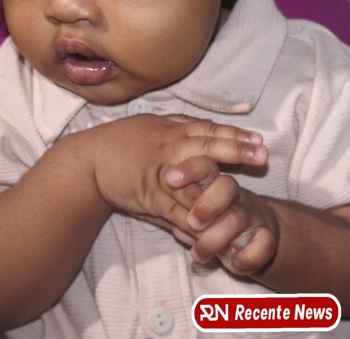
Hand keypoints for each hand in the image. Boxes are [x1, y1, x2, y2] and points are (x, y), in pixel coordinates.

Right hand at [84, 114, 267, 231]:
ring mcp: (159, 173)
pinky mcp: (148, 197)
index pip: (210, 130)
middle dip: (236, 151)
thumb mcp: (154, 125)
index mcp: (173, 131)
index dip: (236, 134)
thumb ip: (182, 125)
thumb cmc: (122, 141)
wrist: (88, 162)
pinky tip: (209, 225)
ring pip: (192, 180)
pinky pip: (173, 209)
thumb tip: (209, 124)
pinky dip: (191, 218)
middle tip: (261, 155)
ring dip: (218, 187)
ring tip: (240, 195)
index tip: (259, 139)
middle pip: (207, 147)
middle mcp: (169, 149)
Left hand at [165, 165, 278, 276]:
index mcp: (213, 183)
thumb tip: (155, 205)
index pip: (205, 166)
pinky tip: (235, 262)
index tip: (170, 179)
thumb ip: (176, 207)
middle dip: (207, 204)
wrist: (254, 237)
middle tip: (191, 222)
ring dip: (214, 239)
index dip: (189, 170)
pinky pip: (264, 244)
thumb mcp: (193, 210)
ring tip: (198, 255)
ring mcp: (251, 217)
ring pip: (237, 219)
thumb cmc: (213, 221)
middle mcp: (234, 196)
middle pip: (226, 186)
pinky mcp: (265, 239)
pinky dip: (248, 256)